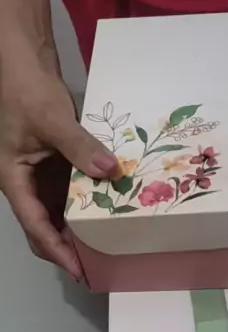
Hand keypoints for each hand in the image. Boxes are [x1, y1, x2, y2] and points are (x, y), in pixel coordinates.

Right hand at [0, 58, 117, 279]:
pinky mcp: (51, 167)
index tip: (78, 270)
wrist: (21, 61)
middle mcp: (23, 185)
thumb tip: (111, 172)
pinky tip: (104, 217)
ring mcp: (37, 177)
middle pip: (40, 230)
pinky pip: (66, 197)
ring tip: (102, 250)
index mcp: (13, 180)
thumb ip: (80, 147)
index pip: (34, 226)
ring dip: (74, 234)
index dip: (56, 251)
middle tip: (94, 267)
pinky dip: (81, 211)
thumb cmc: (26, 89)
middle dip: (64, 251)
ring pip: (53, 217)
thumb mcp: (53, 119)